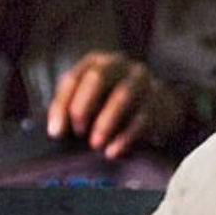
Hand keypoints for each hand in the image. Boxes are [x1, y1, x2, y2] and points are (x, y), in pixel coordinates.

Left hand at [45, 51, 186, 155]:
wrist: (160, 104)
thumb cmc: (113, 103)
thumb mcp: (91, 98)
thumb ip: (71, 108)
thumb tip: (56, 130)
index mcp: (97, 63)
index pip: (73, 79)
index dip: (61, 106)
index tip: (56, 132)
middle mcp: (120, 66)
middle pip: (98, 78)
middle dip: (83, 106)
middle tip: (78, 133)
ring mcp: (142, 81)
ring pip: (123, 96)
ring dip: (105, 122)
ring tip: (95, 144)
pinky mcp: (158, 101)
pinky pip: (141, 118)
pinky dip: (125, 137)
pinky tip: (113, 152)